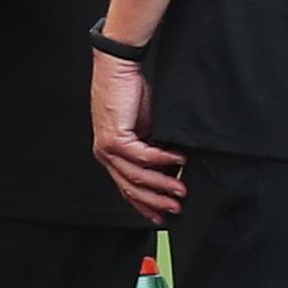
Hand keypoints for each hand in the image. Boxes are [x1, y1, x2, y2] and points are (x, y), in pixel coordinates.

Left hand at [91, 52, 182, 222]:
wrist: (118, 70)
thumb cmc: (132, 96)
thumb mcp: (146, 131)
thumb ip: (154, 152)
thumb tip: (173, 171)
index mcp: (111, 155)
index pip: (126, 187)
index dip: (145, 204)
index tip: (162, 217)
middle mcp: (105, 154)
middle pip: (131, 187)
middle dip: (156, 201)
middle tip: (177, 207)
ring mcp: (107, 147)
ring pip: (136, 175)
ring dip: (162, 184)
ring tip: (182, 189)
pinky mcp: (115, 136)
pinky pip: (142, 156)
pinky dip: (162, 160)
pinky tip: (179, 161)